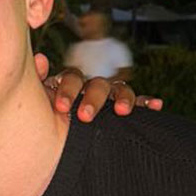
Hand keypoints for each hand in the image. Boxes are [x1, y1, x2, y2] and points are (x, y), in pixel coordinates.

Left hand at [34, 54, 163, 121]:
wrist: (54, 136)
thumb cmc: (47, 115)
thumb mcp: (39, 99)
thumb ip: (39, 80)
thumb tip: (40, 59)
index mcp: (71, 83)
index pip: (73, 78)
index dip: (68, 90)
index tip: (60, 106)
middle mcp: (91, 86)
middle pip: (98, 84)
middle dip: (93, 99)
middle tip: (84, 116)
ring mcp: (109, 97)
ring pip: (119, 90)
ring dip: (122, 98)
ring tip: (121, 111)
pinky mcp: (123, 108)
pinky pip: (139, 103)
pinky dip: (147, 103)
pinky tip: (156, 105)